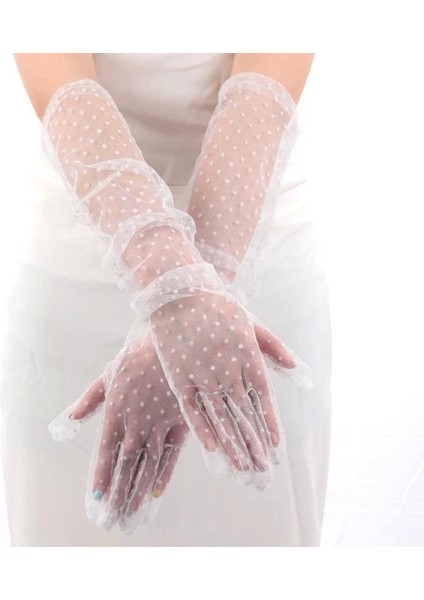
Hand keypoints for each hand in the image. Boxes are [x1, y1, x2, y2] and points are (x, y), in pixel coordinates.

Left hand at [48, 331, 188, 533]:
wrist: (177, 340)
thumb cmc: (140, 353)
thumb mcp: (110, 373)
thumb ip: (90, 400)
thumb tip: (67, 421)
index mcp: (117, 410)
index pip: (106, 452)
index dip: (102, 476)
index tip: (98, 499)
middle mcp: (137, 423)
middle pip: (126, 465)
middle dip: (119, 494)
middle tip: (113, 520)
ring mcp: (161, 424)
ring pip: (148, 465)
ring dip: (138, 492)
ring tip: (132, 516)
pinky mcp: (181, 422)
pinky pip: (171, 454)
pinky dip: (163, 475)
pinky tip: (156, 493)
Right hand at [150, 290, 303, 487]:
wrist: (180, 293)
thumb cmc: (218, 307)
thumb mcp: (252, 323)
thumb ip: (274, 348)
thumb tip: (298, 369)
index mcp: (247, 356)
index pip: (263, 398)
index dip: (270, 423)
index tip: (276, 447)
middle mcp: (227, 369)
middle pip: (244, 413)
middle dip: (254, 443)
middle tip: (263, 471)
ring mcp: (202, 374)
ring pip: (220, 416)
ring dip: (232, 443)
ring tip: (243, 468)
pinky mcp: (180, 377)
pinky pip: (192, 408)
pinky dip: (201, 428)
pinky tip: (212, 449)